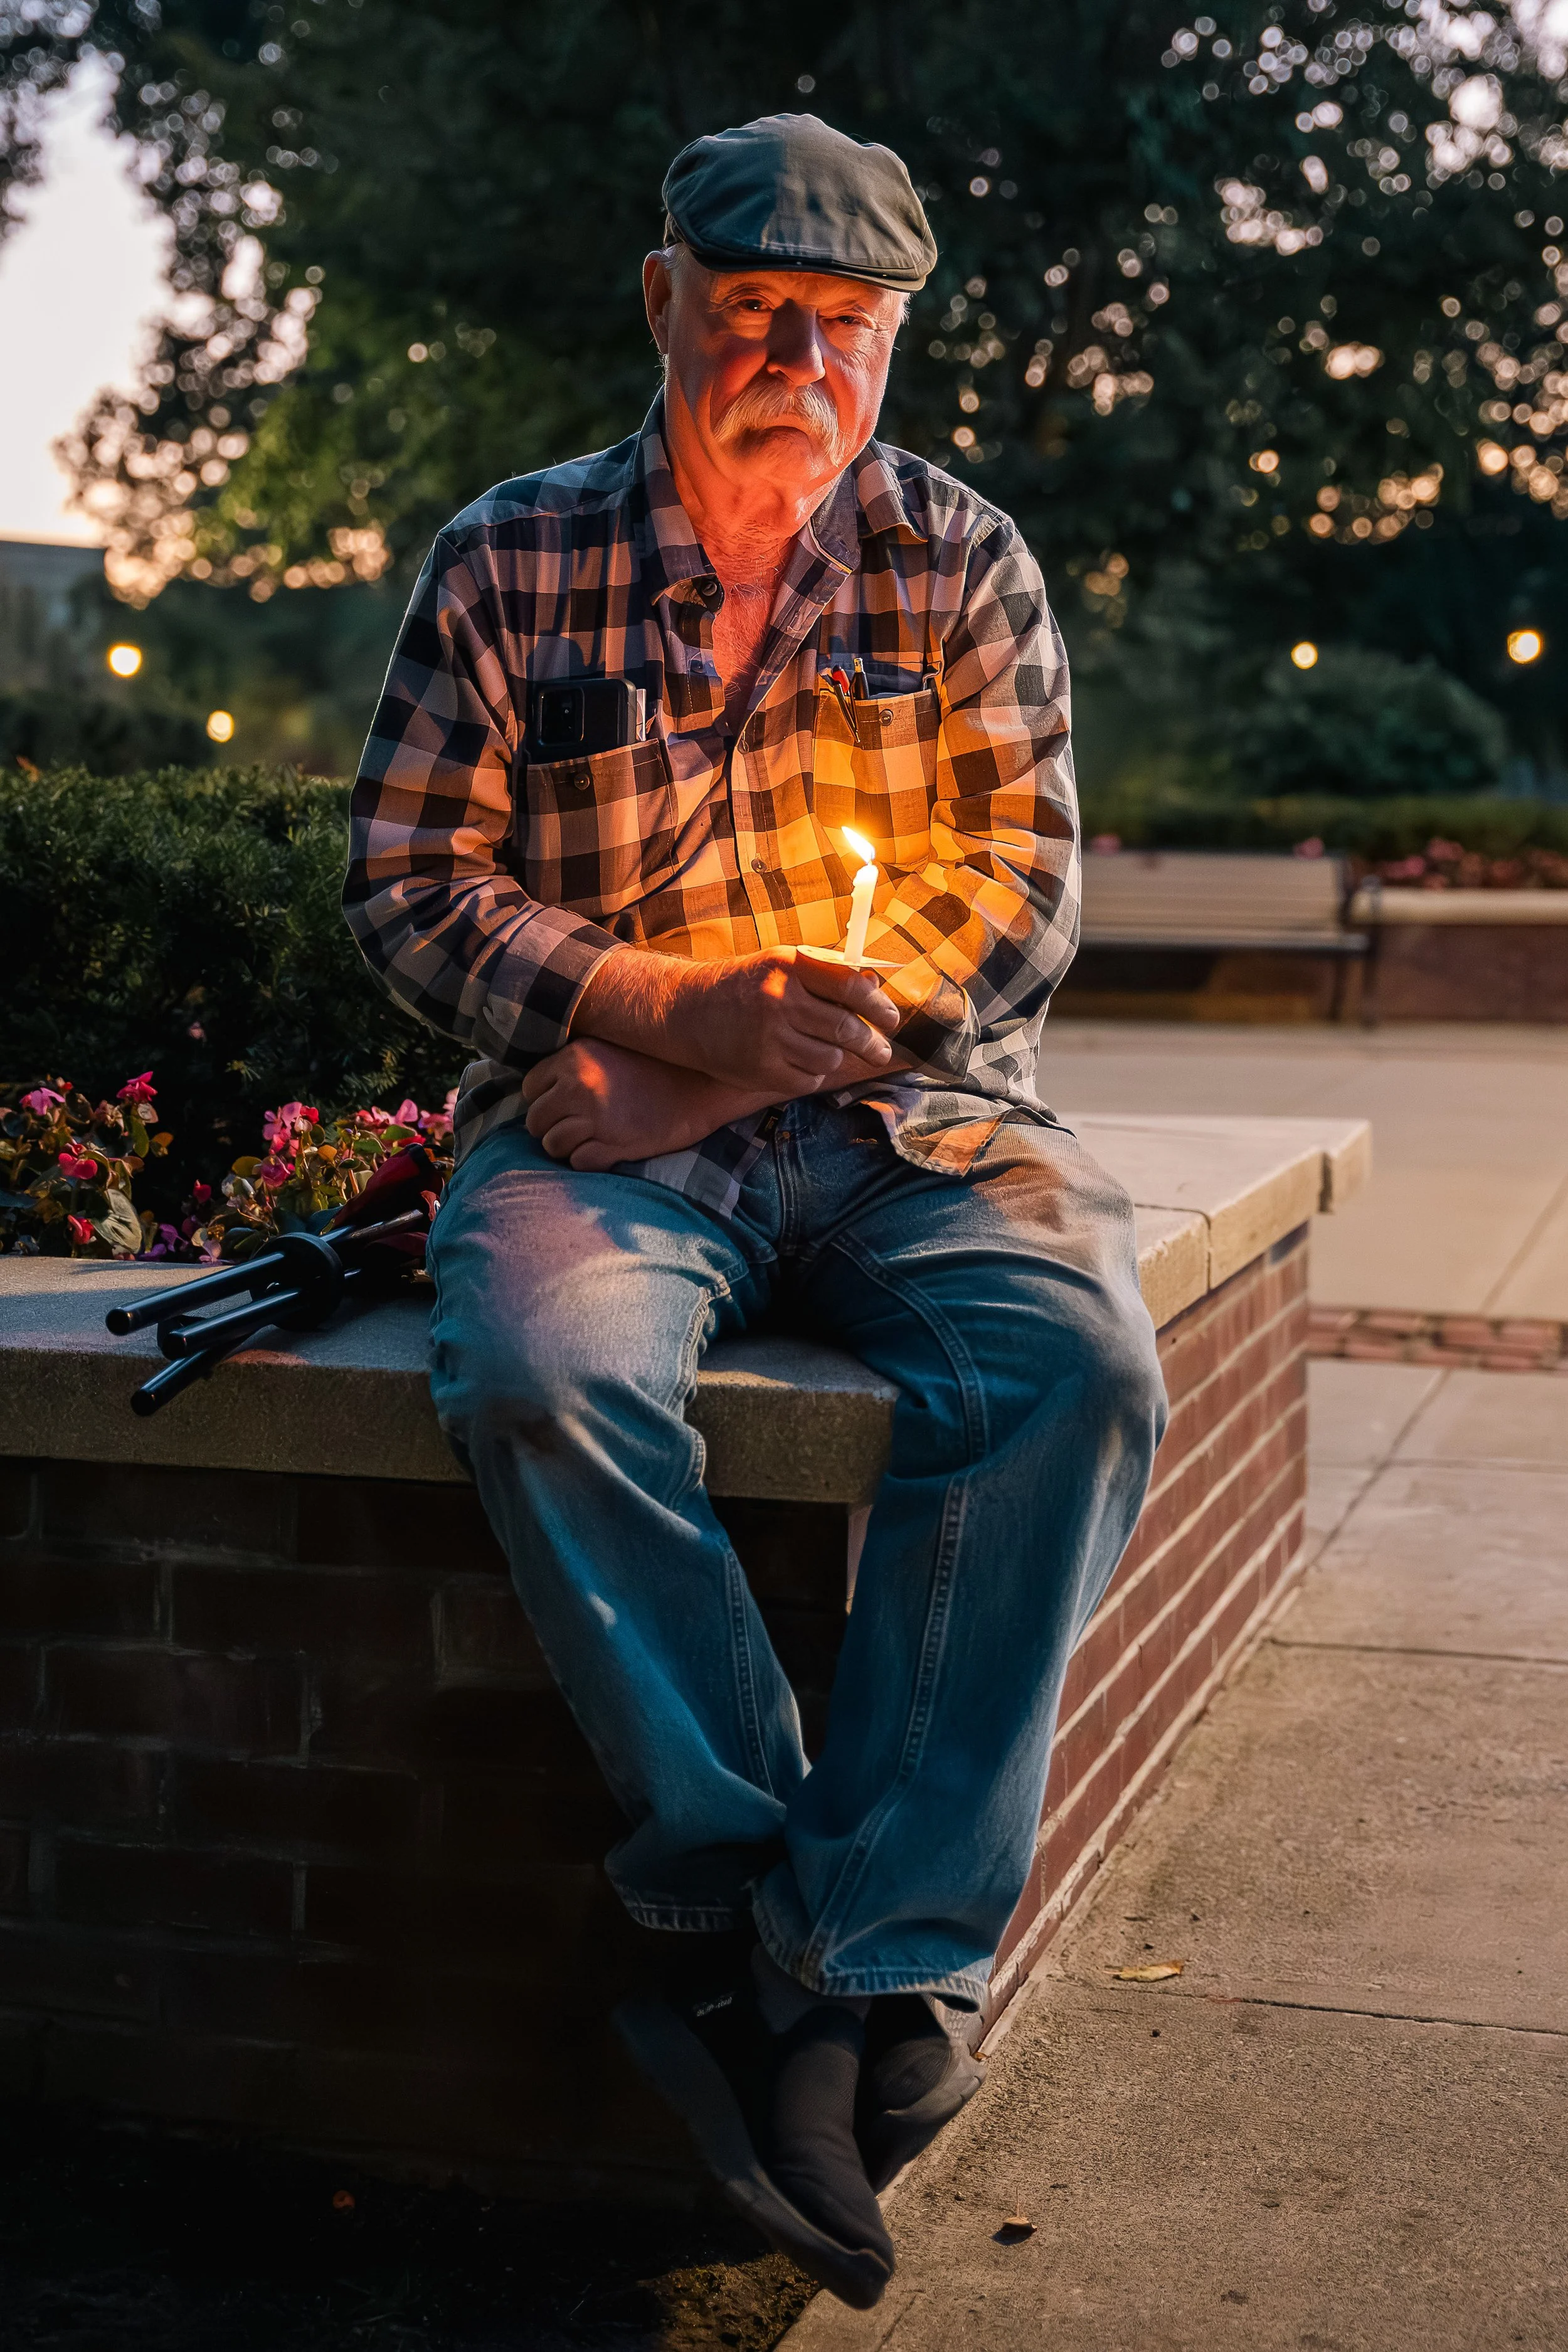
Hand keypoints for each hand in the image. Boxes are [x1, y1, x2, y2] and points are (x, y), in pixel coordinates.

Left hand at [523, 1039, 762, 1170]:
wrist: (701, 1085)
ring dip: (566, 1146)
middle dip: (550, 1126)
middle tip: (573, 1125)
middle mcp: (580, 1087)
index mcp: (575, 1059)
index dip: (543, 1099)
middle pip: (536, 1120)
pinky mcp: (615, 1145)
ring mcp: (596, 1118)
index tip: (561, 1103)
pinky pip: (578, 1161)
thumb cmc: (656, 1066)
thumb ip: (575, 1064)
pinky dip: (587, 1160)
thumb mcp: (609, 1049)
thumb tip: (545, 1086)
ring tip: (588, 1139)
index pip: (531, 1088)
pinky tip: (605, 1150)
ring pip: (552, 1144)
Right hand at [572, 944, 899, 1093]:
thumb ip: (824, 974)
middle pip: (846, 1029)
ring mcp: (769, 1038)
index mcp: (789, 966)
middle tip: (880, 1051)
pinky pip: (809, 1078)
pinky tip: (797, 1060)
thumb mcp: (779, 964)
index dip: (879, 1006)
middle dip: (871, 1044)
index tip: (891, 1019)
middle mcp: (780, 1001)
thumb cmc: (743, 985)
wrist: (686, 1011)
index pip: (851, 987)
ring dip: (834, 1056)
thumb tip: (875, 987)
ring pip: (830, 1057)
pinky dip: (812, 1072)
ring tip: (823, 1049)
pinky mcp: (761, 1070)